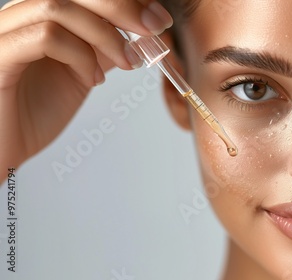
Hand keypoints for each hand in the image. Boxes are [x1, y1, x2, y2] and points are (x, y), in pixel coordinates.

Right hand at [0, 0, 171, 181]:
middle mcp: (17, 17)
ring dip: (105, 34)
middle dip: (122, 6)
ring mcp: (3, 34)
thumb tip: (136, 34)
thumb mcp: (79, 74)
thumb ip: (100, 50)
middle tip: (155, 28)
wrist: (1, 152)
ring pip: (58, 7)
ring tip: (127, 61)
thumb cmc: (32, 115)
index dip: (125, 0)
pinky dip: (79, 55)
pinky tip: (92, 78)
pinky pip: (44, 38)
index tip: (157, 17)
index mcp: (37, 17)